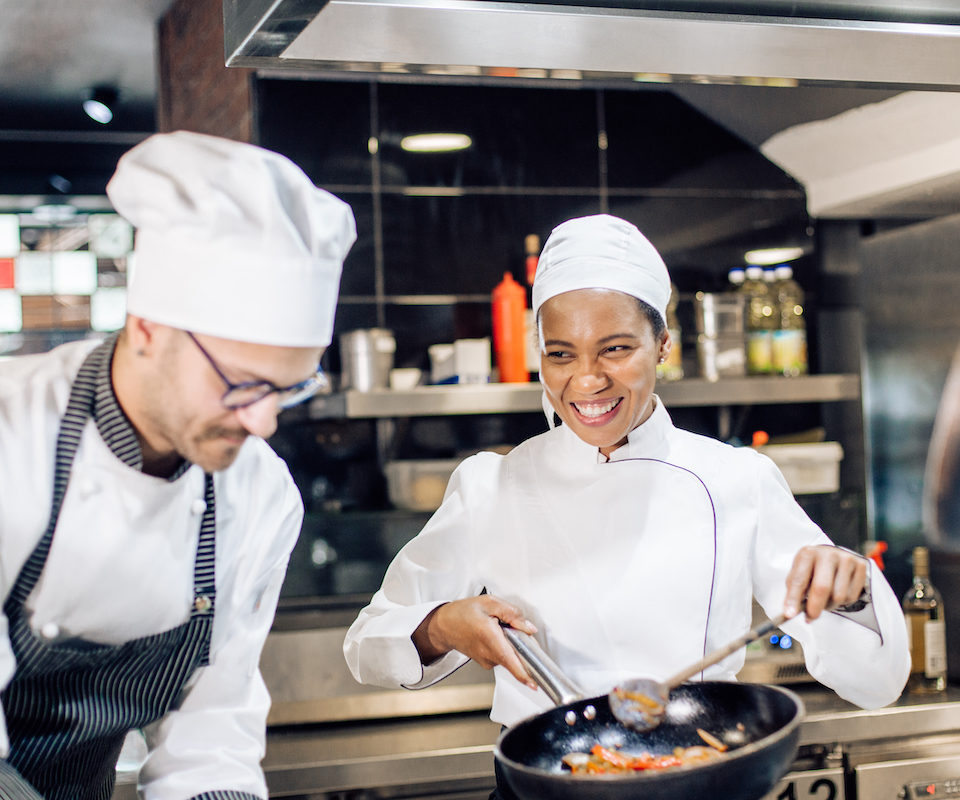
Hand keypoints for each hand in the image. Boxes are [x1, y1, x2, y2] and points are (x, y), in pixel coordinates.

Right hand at [412, 595, 538, 687]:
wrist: (445, 626)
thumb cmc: (464, 612)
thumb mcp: (490, 602)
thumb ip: (513, 613)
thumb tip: (530, 629)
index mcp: (489, 637)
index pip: (510, 661)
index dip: (525, 675)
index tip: (535, 684)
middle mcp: (488, 654)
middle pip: (516, 658)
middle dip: (524, 646)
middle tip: (516, 629)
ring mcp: (487, 661)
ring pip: (511, 656)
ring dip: (513, 645)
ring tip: (500, 629)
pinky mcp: (487, 664)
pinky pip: (504, 657)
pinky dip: (506, 648)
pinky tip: (496, 636)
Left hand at [783, 545, 867, 620]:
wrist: (833, 554)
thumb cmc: (813, 567)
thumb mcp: (799, 572)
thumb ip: (794, 591)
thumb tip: (790, 612)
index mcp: (808, 554)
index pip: (799, 579)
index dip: (793, 598)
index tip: (789, 614)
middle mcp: (828, 554)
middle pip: (822, 588)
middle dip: (815, 607)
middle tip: (810, 616)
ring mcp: (846, 559)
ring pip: (838, 596)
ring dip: (829, 605)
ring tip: (825, 598)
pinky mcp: (860, 566)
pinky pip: (852, 596)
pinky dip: (843, 602)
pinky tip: (838, 592)